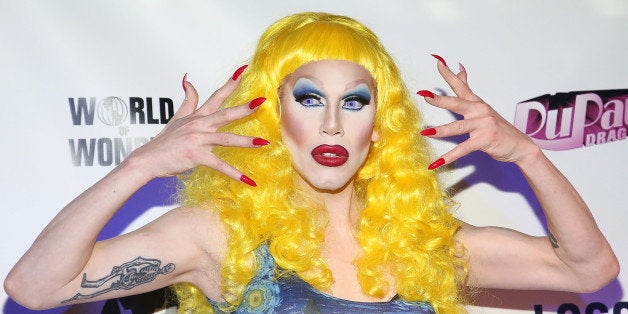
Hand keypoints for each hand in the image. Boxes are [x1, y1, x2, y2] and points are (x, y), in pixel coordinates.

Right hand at [128, 68, 266, 184]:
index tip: (243, 71)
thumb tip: (187, 80)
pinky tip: (248, 180)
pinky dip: (234, 174)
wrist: (147, 159)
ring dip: (246, 141)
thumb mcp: (176, 117)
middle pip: (225, 114)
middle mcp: (199, 125)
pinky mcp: (196, 156)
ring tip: (264, 142)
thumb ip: (187, 100)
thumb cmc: (164, 141)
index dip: (230, 84)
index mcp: (197, 117)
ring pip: (226, 139)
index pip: (216, 97)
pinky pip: (219, 165)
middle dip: (244, 108)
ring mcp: (198, 140)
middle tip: (261, 101)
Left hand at [417, 55, 538, 169]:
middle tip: (424, 95)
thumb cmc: (499, 128)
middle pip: (456, 103)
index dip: (448, 74)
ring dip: (440, 131)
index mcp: (477, 103)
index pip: (461, 85)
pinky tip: (437, 162)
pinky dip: (449, 157)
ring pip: (457, 127)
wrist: (520, 146)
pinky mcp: (484, 140)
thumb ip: (468, 90)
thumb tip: (459, 69)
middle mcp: (480, 111)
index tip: (438, 61)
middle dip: (439, 100)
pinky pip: (463, 149)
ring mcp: (483, 125)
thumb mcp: (483, 107)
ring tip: (425, 133)